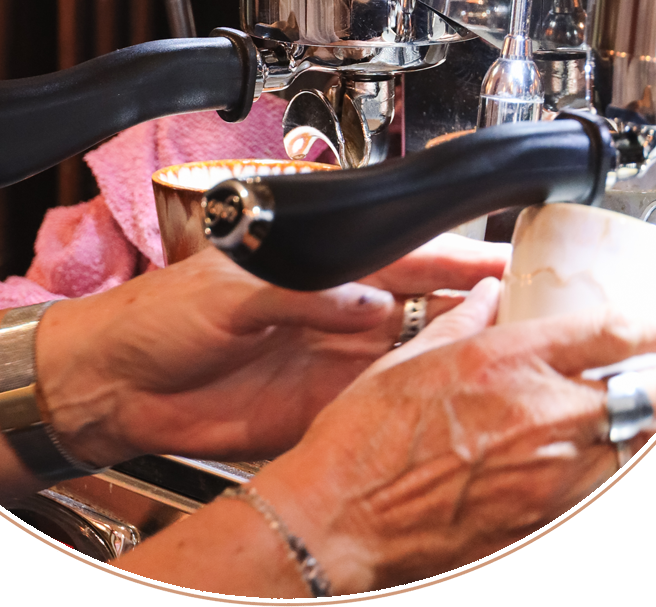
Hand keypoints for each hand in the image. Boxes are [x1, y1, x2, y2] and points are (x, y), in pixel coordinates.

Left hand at [36, 236, 508, 466]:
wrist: (120, 382)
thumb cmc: (159, 313)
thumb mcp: (228, 286)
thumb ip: (301, 292)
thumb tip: (367, 303)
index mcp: (315, 263)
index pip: (401, 252)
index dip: (457, 253)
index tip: (507, 255)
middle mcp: (334, 304)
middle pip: (424, 298)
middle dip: (477, 298)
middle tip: (535, 304)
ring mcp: (333, 354)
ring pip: (414, 349)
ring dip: (460, 347)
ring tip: (515, 346)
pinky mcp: (324, 403)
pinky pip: (384, 398)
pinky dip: (421, 396)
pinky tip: (456, 394)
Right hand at [249, 280, 655, 592]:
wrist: (341, 517)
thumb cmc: (363, 439)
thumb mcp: (408, 360)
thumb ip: (460, 321)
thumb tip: (486, 294)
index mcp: (506, 362)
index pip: (617, 332)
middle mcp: (541, 415)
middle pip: (653, 396)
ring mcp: (550, 477)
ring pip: (644, 450)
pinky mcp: (545, 523)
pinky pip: (610, 495)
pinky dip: (629, 473)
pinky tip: (630, 462)